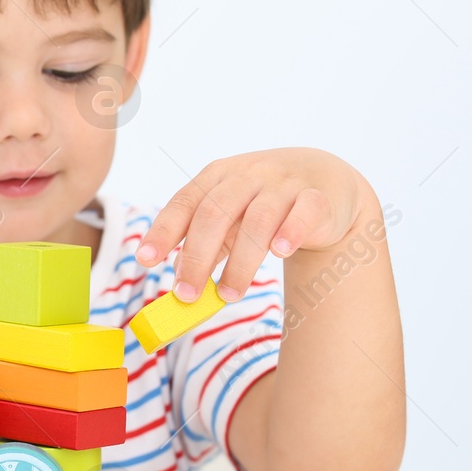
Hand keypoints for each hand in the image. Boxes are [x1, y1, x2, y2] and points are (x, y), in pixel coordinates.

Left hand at [135, 148, 368, 300]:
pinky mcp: (317, 197)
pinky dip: (291, 232)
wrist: (326, 181)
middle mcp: (247, 175)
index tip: (144, 260)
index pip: (184, 203)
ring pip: (257, 221)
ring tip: (228, 294)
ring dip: (240, 263)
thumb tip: (176, 275)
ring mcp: (283, 183)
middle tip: (185, 295)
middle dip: (196, 257)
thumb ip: (206, 243)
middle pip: (215, 214)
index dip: (163, 231)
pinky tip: (280, 252)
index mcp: (218, 177)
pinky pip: (304, 212)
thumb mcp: (231, 216)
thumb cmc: (265, 202)